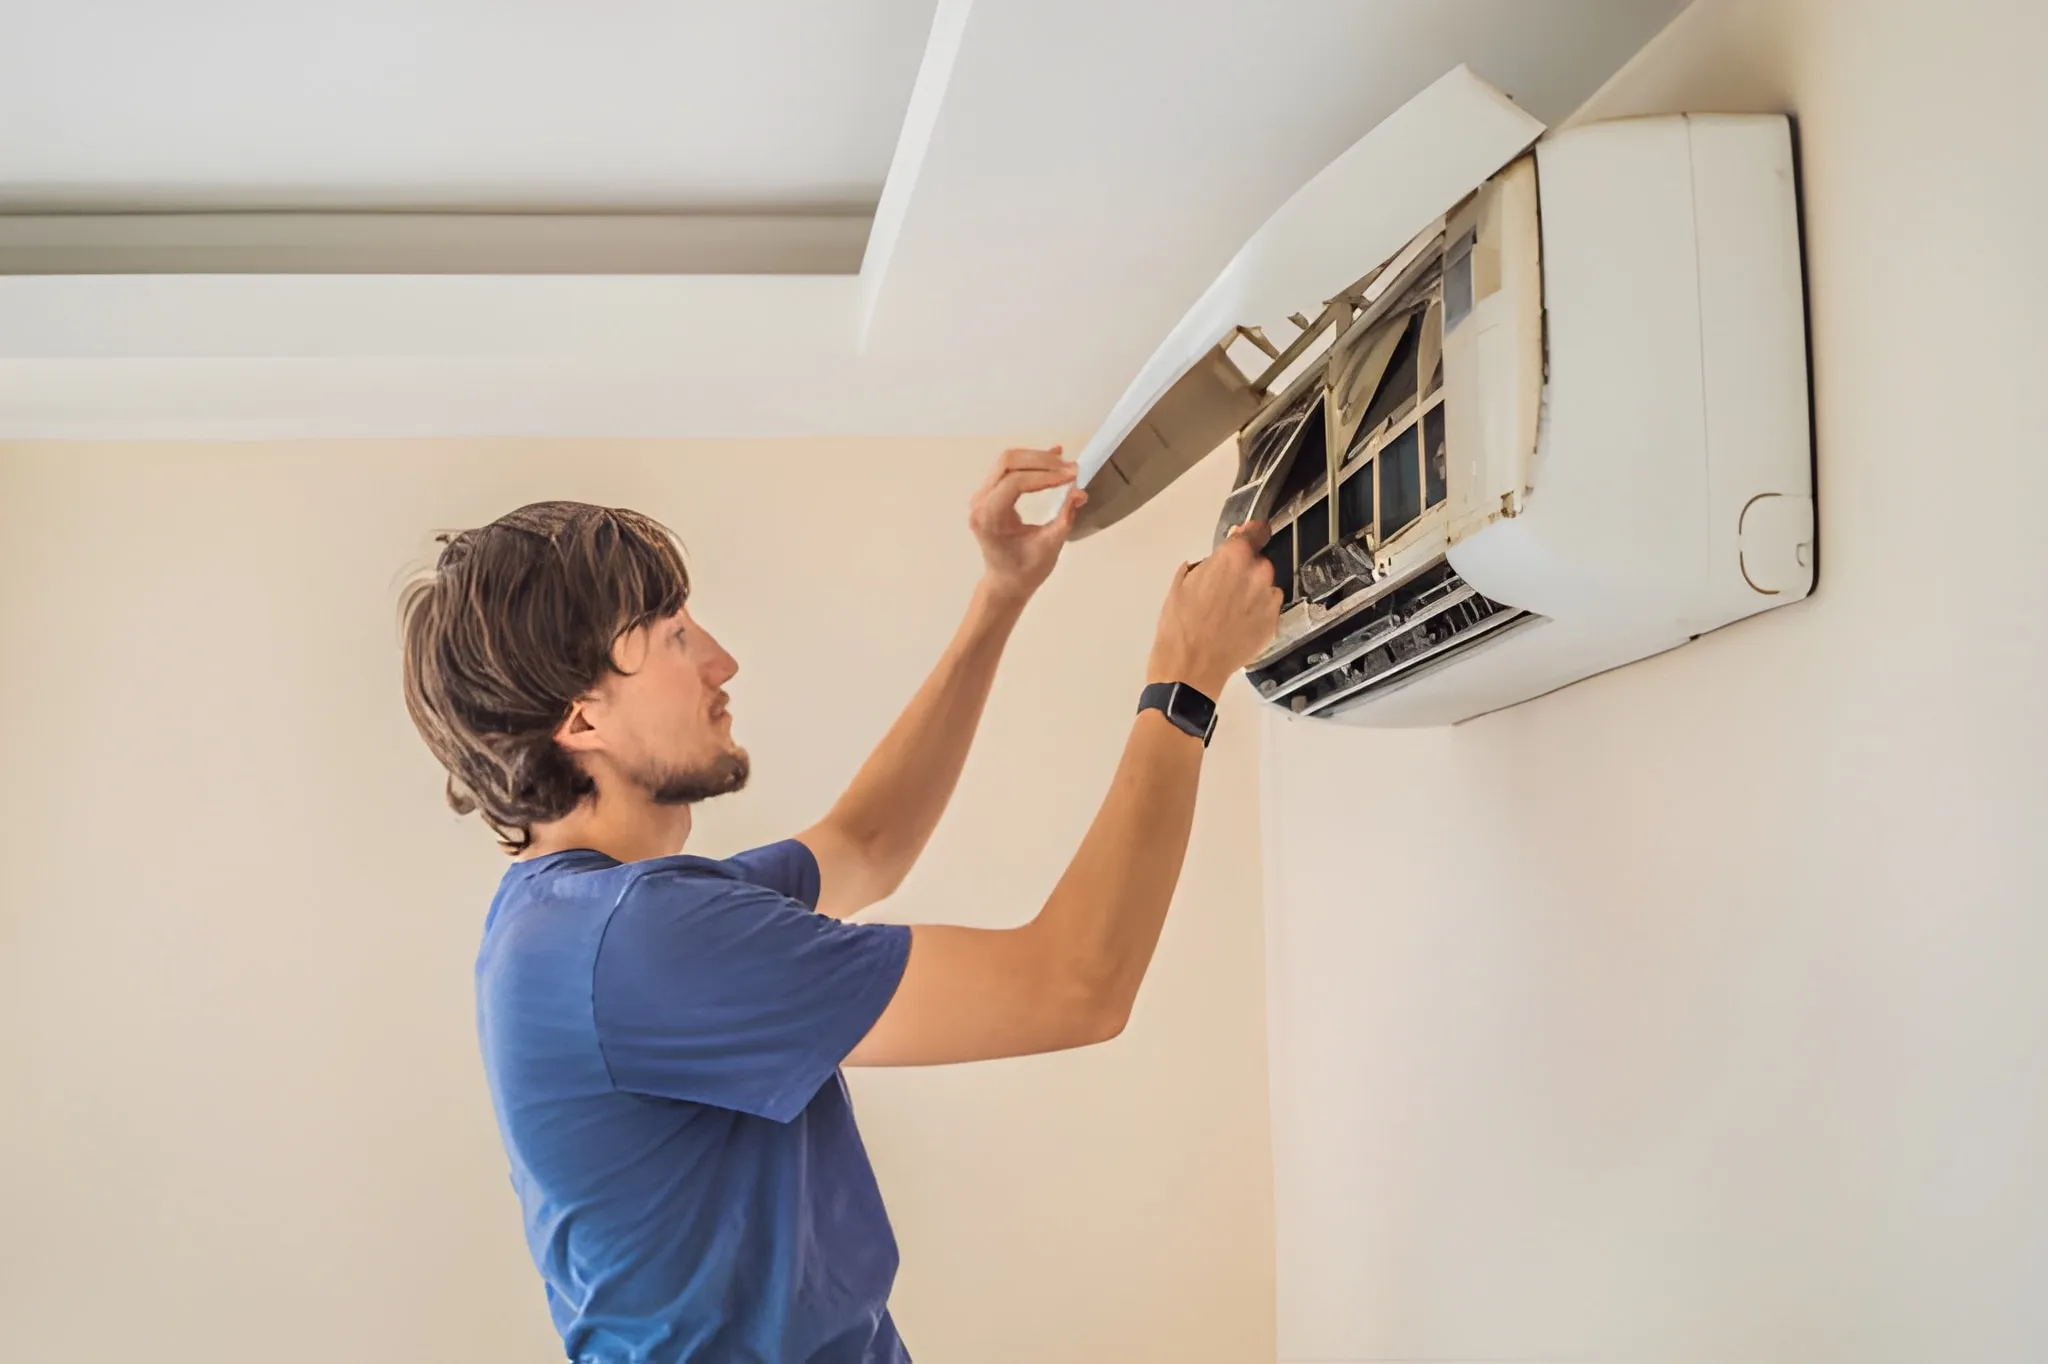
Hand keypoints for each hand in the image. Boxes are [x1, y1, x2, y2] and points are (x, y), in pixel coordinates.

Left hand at [969, 446, 1085, 599]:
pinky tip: (1054, 455)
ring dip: (1038, 459)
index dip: (1045, 475)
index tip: (1072, 476)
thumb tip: (1080, 492)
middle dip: (1042, 461)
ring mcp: (982, 495)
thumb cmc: (1026, 570)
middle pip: (1008, 463)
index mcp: (990, 517)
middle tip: (1071, 468)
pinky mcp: (990, 493)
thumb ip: (1064, 518)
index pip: (1015, 482)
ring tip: (1065, 465)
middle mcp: (980, 502)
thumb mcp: (1049, 547)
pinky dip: (1032, 462)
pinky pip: (1009, 469)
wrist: (1006, 582)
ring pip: (1007, 461)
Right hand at [1147, 521, 1282, 694]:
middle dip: (1245, 571)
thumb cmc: (1180, 628)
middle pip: (1258, 562)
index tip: (1247, 537)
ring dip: (1252, 592)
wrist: (1190, 668)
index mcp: (1233, 558)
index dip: (1250, 535)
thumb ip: (1204, 565)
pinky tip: (1237, 624)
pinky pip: (1268, 609)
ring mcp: (1268, 600)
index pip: (1255, 532)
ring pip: (1264, 586)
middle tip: (1224, 588)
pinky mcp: (1273, 623)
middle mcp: (1257, 574)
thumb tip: (1213, 562)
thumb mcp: (1181, 585)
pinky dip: (1257, 612)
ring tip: (1229, 611)